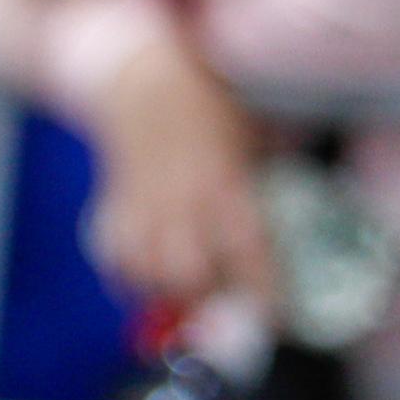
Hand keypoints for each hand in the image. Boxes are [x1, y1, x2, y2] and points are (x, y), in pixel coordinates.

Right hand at [86, 34, 273, 310]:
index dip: (260, 291)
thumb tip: (291, 242)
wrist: (141, 81)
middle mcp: (177, 198)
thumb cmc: (211, 108)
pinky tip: (144, 282)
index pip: (245, 249)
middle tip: (225, 314)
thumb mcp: (252, 139)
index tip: (275, 318)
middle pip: (184, 274)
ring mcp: (137, 204)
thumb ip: (261, 188)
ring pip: (142, 272)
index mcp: (222, 180)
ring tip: (185, 302)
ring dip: (164, 296)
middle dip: (206, 304)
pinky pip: (111, 256)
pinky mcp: (108, 205)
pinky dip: (126, 278)